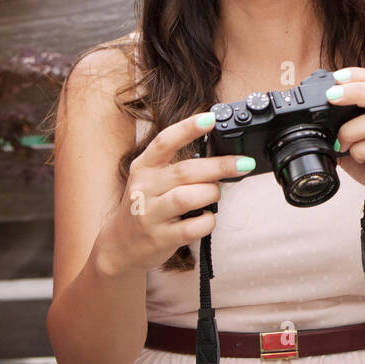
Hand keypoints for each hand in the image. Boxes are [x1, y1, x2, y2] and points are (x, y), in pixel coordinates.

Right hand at [95, 110, 254, 275]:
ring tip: (216, 193)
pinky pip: (191, 228)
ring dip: (211, 193)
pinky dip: (207, 221)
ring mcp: (149, 214)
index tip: (210, 119)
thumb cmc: (146, 206)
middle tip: (243, 164)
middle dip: (220, 166)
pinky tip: (207, 217)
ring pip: (187, 197)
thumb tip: (220, 157)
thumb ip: (178, 167)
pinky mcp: (160, 238)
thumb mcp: (152, 180)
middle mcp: (144, 188)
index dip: (188, 128)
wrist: (121, 244)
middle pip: (185, 171)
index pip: (164, 142)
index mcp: (143, 167)